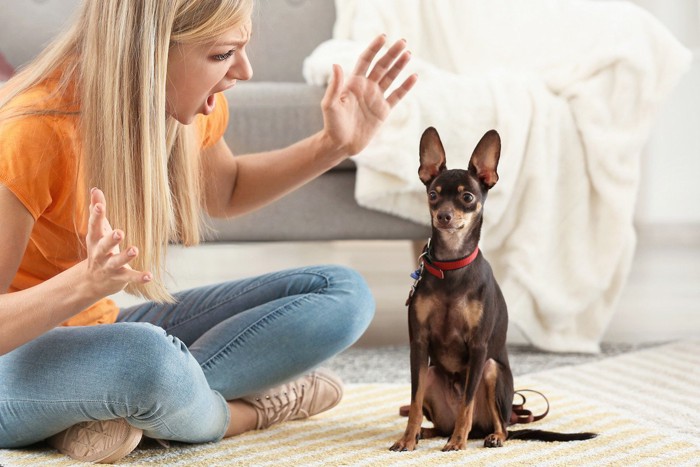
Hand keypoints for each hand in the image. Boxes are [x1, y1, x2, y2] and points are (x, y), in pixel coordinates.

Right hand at [84, 188, 150, 296]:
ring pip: (116, 262)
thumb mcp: (97, 230)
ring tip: (135, 249)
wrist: (92, 281)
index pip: (94, 226)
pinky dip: (139, 277)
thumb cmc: (98, 248)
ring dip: (125, 256)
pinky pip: (130, 277)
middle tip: (119, 232)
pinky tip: (150, 275)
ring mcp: (109, 266)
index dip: (96, 215)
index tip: (100, 205)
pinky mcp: (120, 278)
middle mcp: (100, 253)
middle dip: (111, 239)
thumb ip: (96, 210)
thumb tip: (95, 189)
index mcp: (95, 239)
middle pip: (103, 245)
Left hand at [320, 34, 417, 156]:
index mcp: (353, 83)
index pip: (366, 60)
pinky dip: (405, 87)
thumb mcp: (330, 104)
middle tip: (403, 42)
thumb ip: (334, 85)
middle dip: (392, 53)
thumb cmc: (332, 124)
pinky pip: (397, 96)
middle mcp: (366, 87)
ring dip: (399, 66)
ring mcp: (376, 98)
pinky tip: (414, 77)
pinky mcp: (383, 111)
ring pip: (390, 78)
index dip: (374, 48)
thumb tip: (336, 65)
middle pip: (381, 66)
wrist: (341, 144)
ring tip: (408, 54)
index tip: (383, 37)